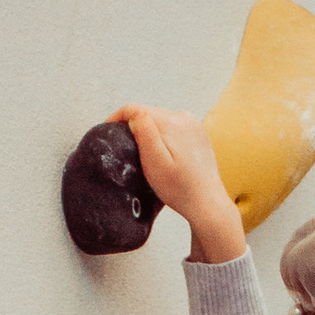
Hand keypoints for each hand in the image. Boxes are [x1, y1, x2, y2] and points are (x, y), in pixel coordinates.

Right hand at [115, 103, 244, 262]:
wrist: (207, 205)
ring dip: (149, 131)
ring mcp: (193, 124)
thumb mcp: (155, 163)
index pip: (135, 109)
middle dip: (133, 126)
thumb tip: (134, 112)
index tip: (106, 131)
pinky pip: (173, 128)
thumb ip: (144, 132)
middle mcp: (184, 117)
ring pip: (160, 120)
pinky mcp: (198, 134)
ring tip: (142, 151)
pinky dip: (163, 137)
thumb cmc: (180, 190)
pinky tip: (163, 154)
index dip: (117, 118)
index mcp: (171, 122)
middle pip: (148, 113)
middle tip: (124, 146)